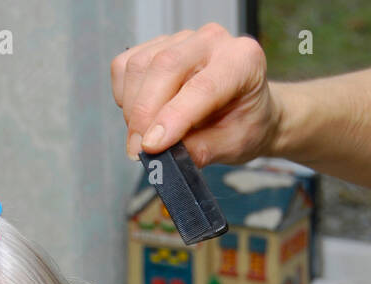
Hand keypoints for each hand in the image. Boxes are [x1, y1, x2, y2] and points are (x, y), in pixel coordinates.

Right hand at [112, 22, 280, 166]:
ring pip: (140, 66)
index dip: (173, 117)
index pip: (201, 86)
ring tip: (144, 138)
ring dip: (132, 108)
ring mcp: (181, 39)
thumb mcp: (232, 145)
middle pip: (164, 66)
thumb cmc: (244, 124)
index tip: (152, 146)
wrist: (245, 110)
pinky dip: (125, 96)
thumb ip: (200, 150)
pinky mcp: (156, 45)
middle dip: (144, 113)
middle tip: (139, 150)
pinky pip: (125, 66)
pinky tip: (140, 115)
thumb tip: (164, 157)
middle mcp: (212, 40)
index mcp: (242, 60)